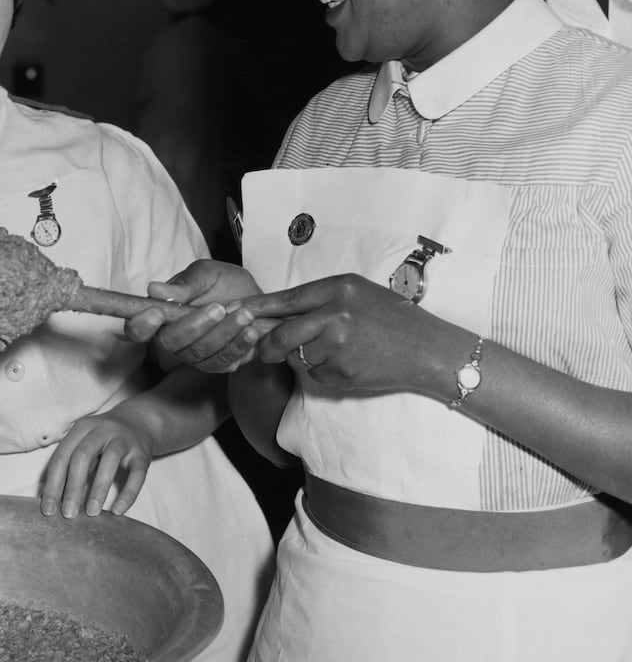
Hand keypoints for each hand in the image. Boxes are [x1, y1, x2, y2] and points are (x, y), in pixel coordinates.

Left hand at [40, 410, 153, 518]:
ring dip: (99, 489)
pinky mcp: (142, 454)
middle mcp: (102, 430)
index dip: (52, 484)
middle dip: (73, 488)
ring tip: (91, 513)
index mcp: (81, 429)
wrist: (138, 422)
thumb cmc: (102, 441)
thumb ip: (68, 466)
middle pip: (82, 457)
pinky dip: (128, 493)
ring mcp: (123, 440)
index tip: (47, 509)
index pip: (61, 457)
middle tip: (68, 514)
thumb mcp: (83, 445)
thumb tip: (48, 499)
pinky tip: (118, 510)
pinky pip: (137, 475)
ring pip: (110, 462)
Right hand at [124, 259, 265, 374]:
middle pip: (171, 344)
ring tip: (245, 313)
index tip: (156, 313)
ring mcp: (194, 355)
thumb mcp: (206, 274)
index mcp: (160, 315)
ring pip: (201, 353)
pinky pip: (224, 361)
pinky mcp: (217, 364)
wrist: (254, 298)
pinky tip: (251, 331)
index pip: (138, 329)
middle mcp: (172, 339)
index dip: (141, 326)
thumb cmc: (223, 283)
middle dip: (195, 326)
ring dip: (224, 333)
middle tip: (219, 307)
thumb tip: (154, 290)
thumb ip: (184, 284)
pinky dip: (239, 346)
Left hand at [241, 273, 440, 392]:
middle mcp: (335, 313)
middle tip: (264, 351)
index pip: (286, 299)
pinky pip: (316, 373)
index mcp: (338, 288)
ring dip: (305, 358)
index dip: (256, 309)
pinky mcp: (344, 371)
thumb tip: (275, 315)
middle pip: (282, 334)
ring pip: (297, 357)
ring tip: (336, 350)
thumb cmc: (392, 319)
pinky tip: (349, 363)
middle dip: (268, 346)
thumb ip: (319, 301)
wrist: (426, 348)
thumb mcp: (356, 294)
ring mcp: (339, 344)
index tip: (234, 313)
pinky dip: (324, 372)